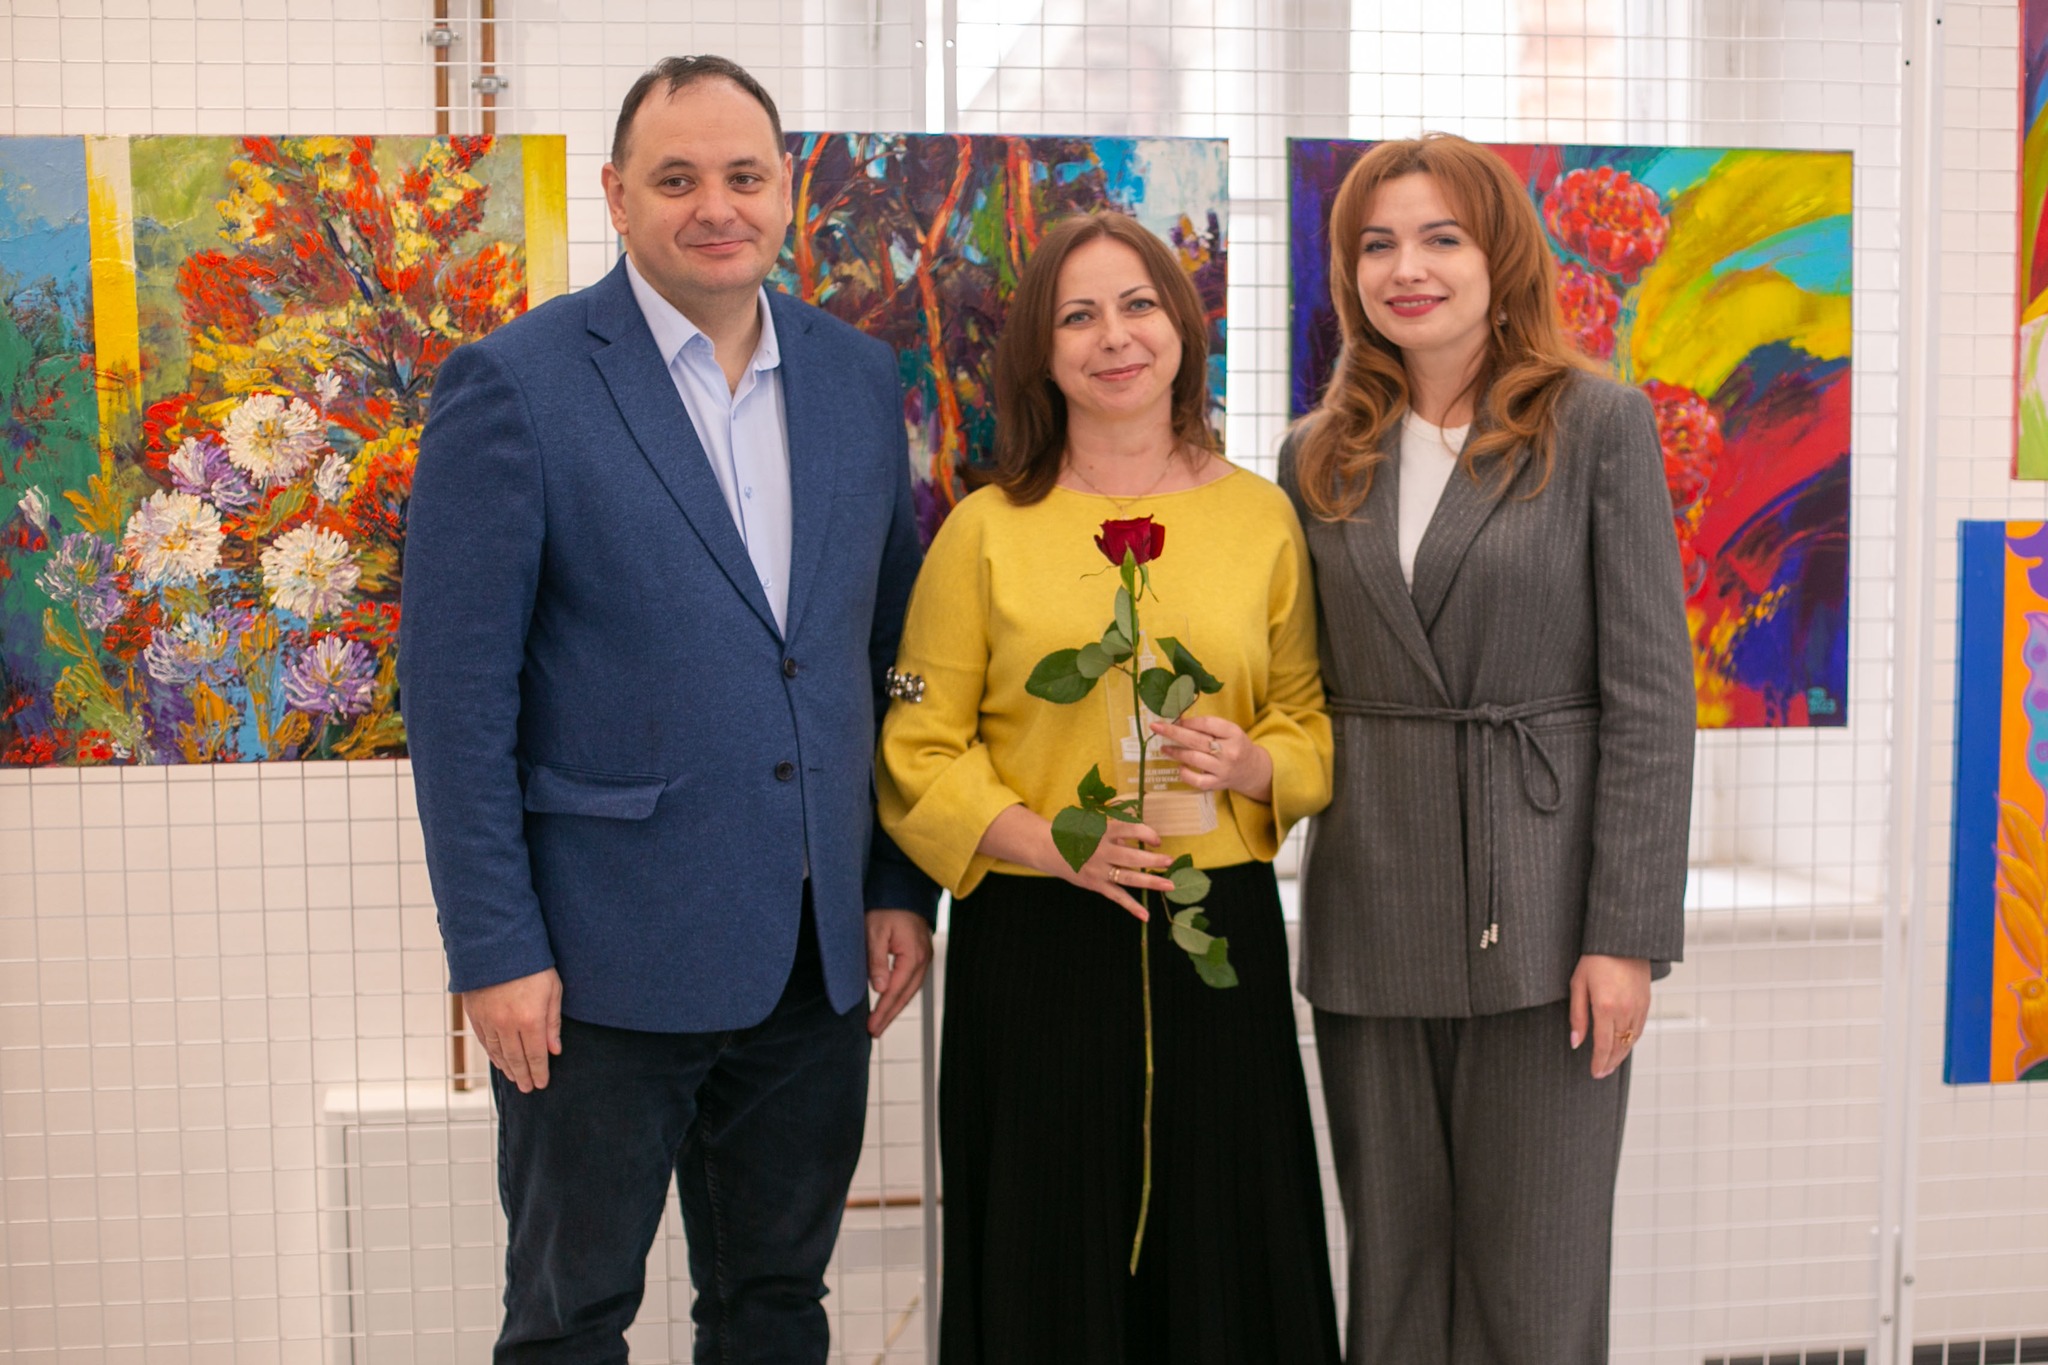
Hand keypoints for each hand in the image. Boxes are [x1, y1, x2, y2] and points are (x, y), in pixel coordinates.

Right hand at [463, 967, 562, 1092]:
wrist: (497, 943)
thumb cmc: (532, 963)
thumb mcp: (553, 989)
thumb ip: (553, 1022)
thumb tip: (555, 1050)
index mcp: (530, 1019)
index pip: (536, 1055)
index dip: (539, 1072)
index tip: (542, 1084)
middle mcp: (507, 1024)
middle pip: (516, 1058)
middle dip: (523, 1075)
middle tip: (528, 1088)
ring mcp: (488, 1019)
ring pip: (498, 1052)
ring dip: (507, 1068)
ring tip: (515, 1078)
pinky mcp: (475, 1013)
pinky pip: (484, 1041)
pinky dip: (492, 1054)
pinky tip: (499, 1060)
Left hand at [865, 909, 932, 1037]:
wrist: (901, 889)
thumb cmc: (886, 908)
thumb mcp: (874, 932)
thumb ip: (876, 961)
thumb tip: (879, 988)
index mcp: (913, 955)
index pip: (895, 991)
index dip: (883, 1011)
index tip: (871, 1026)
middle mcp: (923, 959)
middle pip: (906, 995)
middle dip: (889, 1015)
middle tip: (874, 1032)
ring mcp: (924, 957)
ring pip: (910, 990)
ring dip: (895, 1007)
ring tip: (880, 1023)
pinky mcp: (921, 955)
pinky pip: (911, 981)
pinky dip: (901, 994)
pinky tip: (891, 1002)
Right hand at [1067, 818, 1175, 920]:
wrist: (1049, 848)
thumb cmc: (1078, 833)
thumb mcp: (1095, 824)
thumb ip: (1118, 831)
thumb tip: (1143, 834)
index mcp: (1102, 832)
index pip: (1129, 829)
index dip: (1146, 833)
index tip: (1157, 840)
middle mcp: (1101, 851)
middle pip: (1131, 856)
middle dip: (1152, 859)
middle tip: (1170, 861)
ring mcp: (1099, 870)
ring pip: (1128, 877)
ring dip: (1150, 881)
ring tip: (1169, 885)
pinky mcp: (1096, 885)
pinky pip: (1116, 897)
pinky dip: (1131, 907)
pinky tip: (1146, 915)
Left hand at [1150, 715, 1273, 803]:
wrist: (1251, 770)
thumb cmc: (1234, 745)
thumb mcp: (1228, 731)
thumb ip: (1208, 726)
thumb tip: (1179, 721)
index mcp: (1234, 733)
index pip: (1208, 724)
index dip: (1190, 722)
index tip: (1177, 720)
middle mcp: (1229, 751)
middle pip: (1197, 740)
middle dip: (1173, 732)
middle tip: (1156, 727)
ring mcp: (1223, 769)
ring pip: (1194, 758)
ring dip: (1175, 752)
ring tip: (1164, 748)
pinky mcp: (1217, 784)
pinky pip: (1197, 781)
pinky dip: (1185, 774)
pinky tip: (1179, 767)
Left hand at [1569, 953, 1650, 1079]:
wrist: (1622, 941)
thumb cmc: (1594, 960)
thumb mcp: (1578, 984)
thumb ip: (1577, 1016)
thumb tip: (1576, 1043)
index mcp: (1605, 1007)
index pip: (1603, 1044)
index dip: (1599, 1062)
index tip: (1594, 1073)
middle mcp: (1625, 1010)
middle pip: (1619, 1046)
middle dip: (1609, 1062)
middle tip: (1601, 1073)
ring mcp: (1638, 1007)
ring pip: (1631, 1040)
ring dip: (1621, 1055)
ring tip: (1611, 1064)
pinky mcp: (1646, 1002)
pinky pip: (1639, 1028)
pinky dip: (1631, 1041)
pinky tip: (1623, 1046)